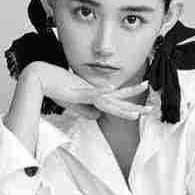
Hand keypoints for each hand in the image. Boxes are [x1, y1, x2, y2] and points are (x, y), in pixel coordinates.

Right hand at [24, 64, 148, 120]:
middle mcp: (96, 93)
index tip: (140, 110)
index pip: (116, 103)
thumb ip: (86, 111)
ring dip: (123, 107)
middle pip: (119, 101)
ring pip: (110, 101)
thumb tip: (98, 117)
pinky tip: (111, 91)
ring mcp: (89, 92)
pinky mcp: (80, 90)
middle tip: (151, 109)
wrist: (44, 77)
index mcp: (96, 96)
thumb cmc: (58, 90)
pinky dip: (102, 92)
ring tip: (137, 113)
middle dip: (135, 107)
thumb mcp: (74, 105)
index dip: (128, 108)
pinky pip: (93, 93)